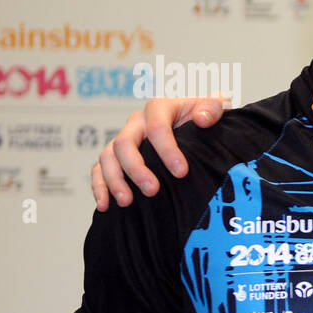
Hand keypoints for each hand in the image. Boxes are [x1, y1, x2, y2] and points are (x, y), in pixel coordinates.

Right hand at [91, 95, 227, 209]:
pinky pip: (99, 169)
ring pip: (108, 157)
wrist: (194, 123)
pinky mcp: (116, 156)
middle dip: (136, 168)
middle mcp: (136, 123)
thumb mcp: (213, 107)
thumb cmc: (203, 116)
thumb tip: (202, 119)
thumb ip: (212, 108)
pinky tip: (105, 205)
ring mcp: (124, 139)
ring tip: (126, 201)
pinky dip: (99, 186)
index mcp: (158, 108)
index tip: (181, 172)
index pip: (157, 128)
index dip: (167, 151)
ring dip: (114, 180)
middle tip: (152, 190)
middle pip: (125, 143)